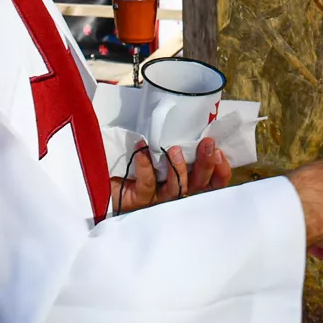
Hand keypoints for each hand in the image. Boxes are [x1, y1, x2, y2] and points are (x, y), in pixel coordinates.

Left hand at [112, 137, 231, 212]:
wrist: (101, 174)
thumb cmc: (133, 160)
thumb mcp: (159, 149)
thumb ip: (175, 143)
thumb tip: (191, 122)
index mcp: (184, 182)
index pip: (210, 183)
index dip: (220, 172)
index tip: (220, 152)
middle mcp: (174, 194)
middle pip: (197, 187)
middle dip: (206, 166)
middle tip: (207, 145)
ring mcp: (157, 200)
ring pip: (176, 190)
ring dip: (179, 169)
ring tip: (175, 150)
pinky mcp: (138, 200)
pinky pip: (147, 184)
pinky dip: (145, 165)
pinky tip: (142, 148)